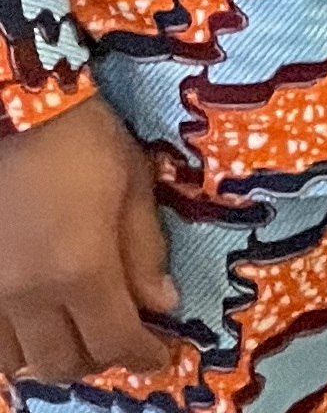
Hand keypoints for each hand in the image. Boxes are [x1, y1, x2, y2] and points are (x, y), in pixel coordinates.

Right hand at [0, 91, 179, 382]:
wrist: (14, 113)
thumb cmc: (83, 141)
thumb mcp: (134, 187)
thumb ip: (145, 252)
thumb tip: (162, 305)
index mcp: (80, 270)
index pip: (115, 341)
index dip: (143, 356)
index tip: (161, 354)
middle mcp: (27, 294)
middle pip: (62, 362)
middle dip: (100, 360)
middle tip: (123, 340)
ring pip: (17, 362)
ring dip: (53, 357)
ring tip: (78, 334)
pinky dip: (14, 346)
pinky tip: (36, 324)